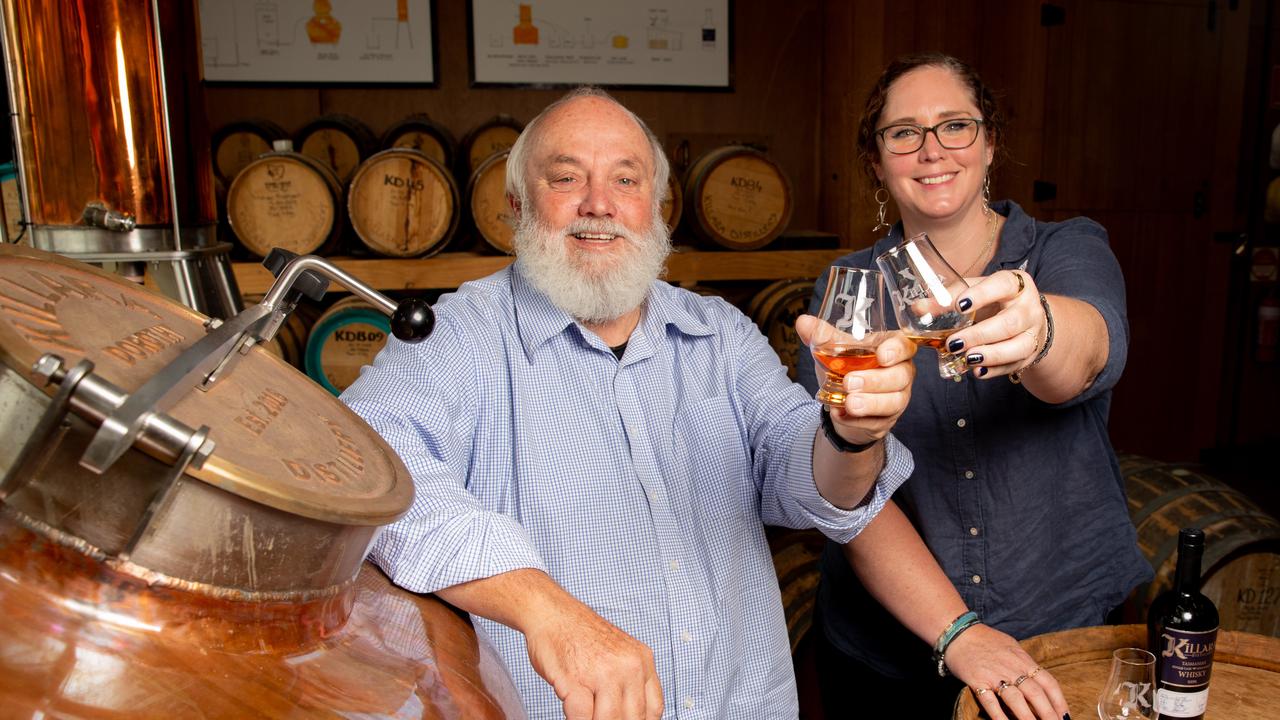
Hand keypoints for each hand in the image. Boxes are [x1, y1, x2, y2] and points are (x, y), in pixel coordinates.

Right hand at [523, 599, 663, 719]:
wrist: (552, 612)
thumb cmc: (580, 634)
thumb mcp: (619, 652)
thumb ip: (629, 681)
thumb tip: (630, 715)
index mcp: (642, 660)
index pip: (653, 709)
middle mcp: (627, 666)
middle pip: (633, 718)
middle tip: (602, 718)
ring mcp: (603, 673)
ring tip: (589, 716)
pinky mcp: (576, 681)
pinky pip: (583, 718)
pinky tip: (574, 714)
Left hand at [797, 316, 916, 444]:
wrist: (842, 402)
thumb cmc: (847, 368)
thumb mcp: (835, 351)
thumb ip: (822, 336)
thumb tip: (803, 322)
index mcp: (892, 349)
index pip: (905, 346)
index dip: (897, 350)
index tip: (881, 356)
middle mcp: (901, 372)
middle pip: (900, 376)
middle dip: (875, 381)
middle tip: (849, 382)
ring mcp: (898, 398)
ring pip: (893, 402)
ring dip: (870, 403)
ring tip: (848, 403)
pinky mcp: (887, 419)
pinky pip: (877, 421)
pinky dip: (857, 420)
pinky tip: (841, 414)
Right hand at [945, 624, 1068, 719]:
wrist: (958, 632)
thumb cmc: (986, 640)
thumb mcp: (1011, 647)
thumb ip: (1025, 664)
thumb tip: (1040, 685)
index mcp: (1023, 659)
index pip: (1048, 682)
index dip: (1059, 701)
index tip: (1065, 716)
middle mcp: (1011, 667)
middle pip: (1035, 693)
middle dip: (1048, 714)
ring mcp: (994, 674)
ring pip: (1015, 699)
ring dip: (1027, 718)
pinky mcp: (976, 680)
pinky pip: (990, 701)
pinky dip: (999, 716)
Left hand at [946, 270, 1046, 378]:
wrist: (1026, 318)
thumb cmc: (994, 301)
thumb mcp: (974, 293)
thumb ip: (948, 299)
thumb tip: (918, 308)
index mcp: (1015, 283)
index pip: (1002, 285)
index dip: (982, 295)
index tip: (960, 305)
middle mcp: (1029, 308)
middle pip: (1010, 322)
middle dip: (980, 334)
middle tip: (954, 343)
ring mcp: (1033, 332)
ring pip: (1019, 346)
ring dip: (991, 355)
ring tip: (967, 359)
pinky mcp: (1031, 353)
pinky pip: (1015, 364)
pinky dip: (995, 370)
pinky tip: (977, 372)